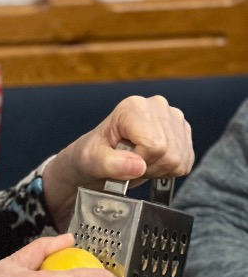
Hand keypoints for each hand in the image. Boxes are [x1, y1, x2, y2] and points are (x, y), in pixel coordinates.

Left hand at [42, 95, 193, 228]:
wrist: (97, 157)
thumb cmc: (91, 155)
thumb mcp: (91, 160)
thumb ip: (110, 163)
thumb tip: (137, 166)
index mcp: (133, 107)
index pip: (154, 145)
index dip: (139, 161)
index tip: (123, 161)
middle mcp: (157, 106)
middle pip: (169, 152)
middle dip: (149, 167)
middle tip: (130, 164)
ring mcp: (174, 117)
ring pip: (179, 159)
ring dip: (158, 169)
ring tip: (138, 162)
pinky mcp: (183, 131)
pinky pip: (185, 162)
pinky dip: (169, 170)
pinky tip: (151, 163)